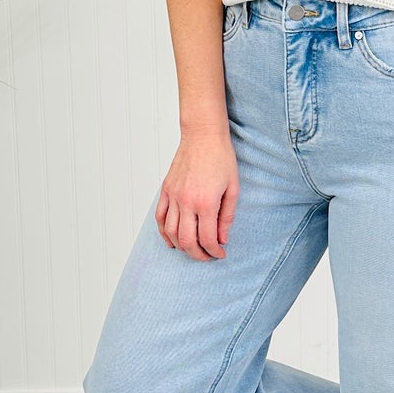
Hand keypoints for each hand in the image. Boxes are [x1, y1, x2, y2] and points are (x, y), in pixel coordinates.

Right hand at [155, 131, 237, 259]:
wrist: (203, 136)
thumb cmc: (221, 158)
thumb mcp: (233, 189)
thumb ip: (227, 216)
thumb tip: (223, 238)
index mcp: (206, 202)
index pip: (208, 238)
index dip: (215, 251)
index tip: (220, 254)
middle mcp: (187, 202)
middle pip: (187, 241)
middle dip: (198, 254)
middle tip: (207, 256)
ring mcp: (173, 196)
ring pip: (171, 232)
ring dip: (181, 246)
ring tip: (192, 249)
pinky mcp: (166, 190)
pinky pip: (160, 217)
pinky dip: (164, 232)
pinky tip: (172, 239)